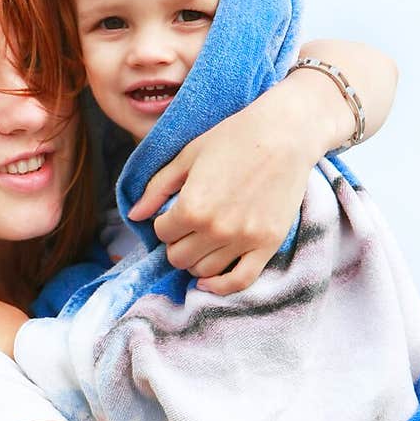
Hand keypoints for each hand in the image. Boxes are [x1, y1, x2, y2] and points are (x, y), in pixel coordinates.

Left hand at [127, 79, 327, 293]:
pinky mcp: (267, 245)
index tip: (175, 212)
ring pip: (204, 271)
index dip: (165, 222)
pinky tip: (210, 280)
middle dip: (177, 244)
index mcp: (191, 207)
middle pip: (178, 258)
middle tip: (188, 228)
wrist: (285, 133)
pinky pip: (240, 281)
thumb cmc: (234, 137)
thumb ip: (157, 188)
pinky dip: (221, 286)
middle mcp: (215, 229)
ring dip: (196, 261)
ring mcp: (243, 240)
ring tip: (202, 243)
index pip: (162, 233)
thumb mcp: (187, 156)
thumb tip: (134, 216)